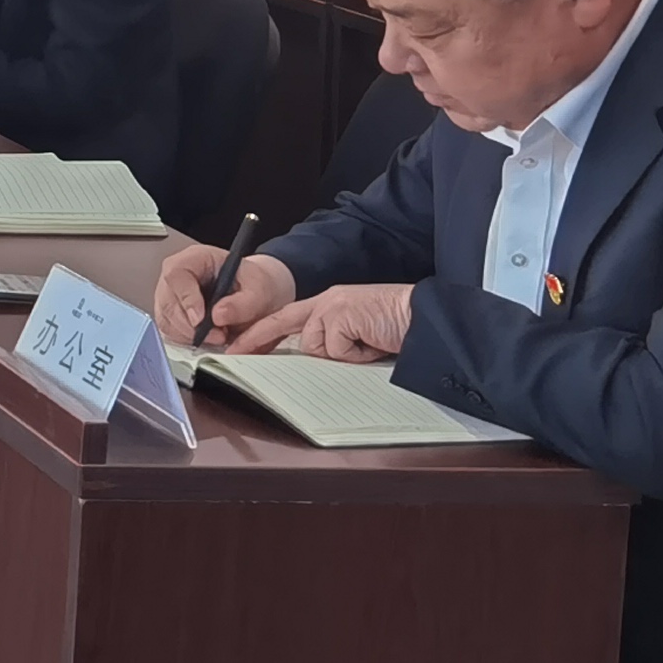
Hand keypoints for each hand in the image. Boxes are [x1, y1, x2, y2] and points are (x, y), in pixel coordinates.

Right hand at [153, 245, 297, 347]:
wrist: (255, 294)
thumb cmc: (253, 284)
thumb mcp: (258, 290)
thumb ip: (242, 303)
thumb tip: (218, 315)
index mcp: (196, 258)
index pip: (177, 274)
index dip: (186, 298)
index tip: (201, 319)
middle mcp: (178, 276)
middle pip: (168, 301)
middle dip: (191, 326)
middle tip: (218, 335)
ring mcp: (171, 296)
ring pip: (167, 320)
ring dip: (191, 336)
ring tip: (218, 336)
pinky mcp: (171, 315)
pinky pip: (170, 332)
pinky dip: (188, 341)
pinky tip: (208, 338)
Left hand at [232, 280, 413, 362]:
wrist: (424, 318)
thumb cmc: (397, 330)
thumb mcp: (357, 337)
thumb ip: (333, 343)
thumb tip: (311, 361)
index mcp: (329, 304)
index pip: (287, 319)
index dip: (261, 333)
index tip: (238, 347)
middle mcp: (327, 301)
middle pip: (289, 326)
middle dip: (264, 340)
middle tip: (239, 353)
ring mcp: (332, 306)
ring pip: (314, 346)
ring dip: (340, 355)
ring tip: (367, 346)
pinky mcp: (340, 315)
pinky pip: (334, 350)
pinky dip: (354, 354)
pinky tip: (372, 344)